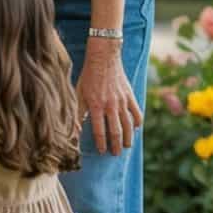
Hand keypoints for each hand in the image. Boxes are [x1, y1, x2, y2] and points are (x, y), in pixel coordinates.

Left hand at [76, 39, 142, 155]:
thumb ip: (77, 112)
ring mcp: (122, 101)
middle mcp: (110, 105)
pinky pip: (136, 112)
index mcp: (96, 106)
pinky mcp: (130, 95)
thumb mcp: (78, 93)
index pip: (100, 131)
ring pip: (128, 125)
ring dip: (128, 138)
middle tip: (116, 154)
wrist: (104, 57)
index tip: (101, 151)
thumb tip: (75, 129)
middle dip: (116, 145)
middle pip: (116, 131)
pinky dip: (137, 122)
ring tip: (127, 146)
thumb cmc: (88, 76)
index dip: (101, 143)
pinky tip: (135, 128)